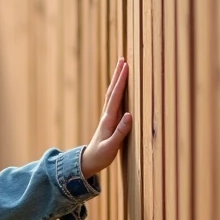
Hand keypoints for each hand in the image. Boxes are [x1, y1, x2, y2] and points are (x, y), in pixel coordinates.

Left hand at [79, 57, 132, 177]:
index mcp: (108, 119)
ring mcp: (107, 116)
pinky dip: (117, 90)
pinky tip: (120, 86)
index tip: (126, 67)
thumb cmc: (101, 156)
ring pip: (112, 94)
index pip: (115, 96)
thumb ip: (120, 132)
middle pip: (112, 91)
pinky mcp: (109, 120)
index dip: (121, 81)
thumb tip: (130, 115)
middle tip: (123, 58)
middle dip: (118, 75)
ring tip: (122, 66)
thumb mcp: (111, 147)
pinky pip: (114, 100)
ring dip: (117, 80)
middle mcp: (107, 115)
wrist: (89, 161)